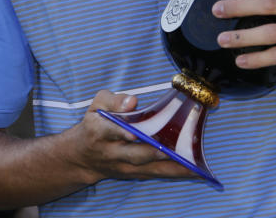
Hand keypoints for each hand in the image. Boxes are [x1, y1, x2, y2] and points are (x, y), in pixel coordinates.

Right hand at [75, 90, 194, 182]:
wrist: (82, 157)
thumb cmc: (94, 124)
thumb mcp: (96, 105)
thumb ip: (112, 100)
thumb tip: (132, 101)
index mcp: (99, 131)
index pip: (110, 131)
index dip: (121, 132)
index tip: (133, 132)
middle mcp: (112, 152)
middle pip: (134, 154)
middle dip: (154, 152)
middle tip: (173, 148)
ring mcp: (123, 166)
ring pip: (148, 167)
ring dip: (170, 166)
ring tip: (192, 162)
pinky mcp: (133, 174)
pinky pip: (155, 174)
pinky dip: (174, 172)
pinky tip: (193, 169)